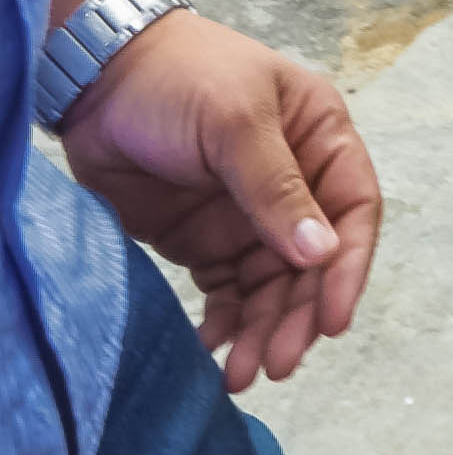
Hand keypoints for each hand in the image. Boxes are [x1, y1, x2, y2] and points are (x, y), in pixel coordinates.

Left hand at [60, 7, 382, 390]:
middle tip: (276, 364)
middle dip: (295, 316)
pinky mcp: (204, 242)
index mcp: (321, 141)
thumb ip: (277, 188)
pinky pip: (225, 294)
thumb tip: (322, 254)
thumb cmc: (182, 79)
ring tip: (241, 375)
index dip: (347, 270)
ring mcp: (248, 217)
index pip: (353, 212)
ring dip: (261, 331)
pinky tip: (212, 351)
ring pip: (270, 287)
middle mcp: (295, 183)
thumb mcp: (235, 122)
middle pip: (310, 263)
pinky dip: (223, 324)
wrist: (98, 80)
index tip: (331, 322)